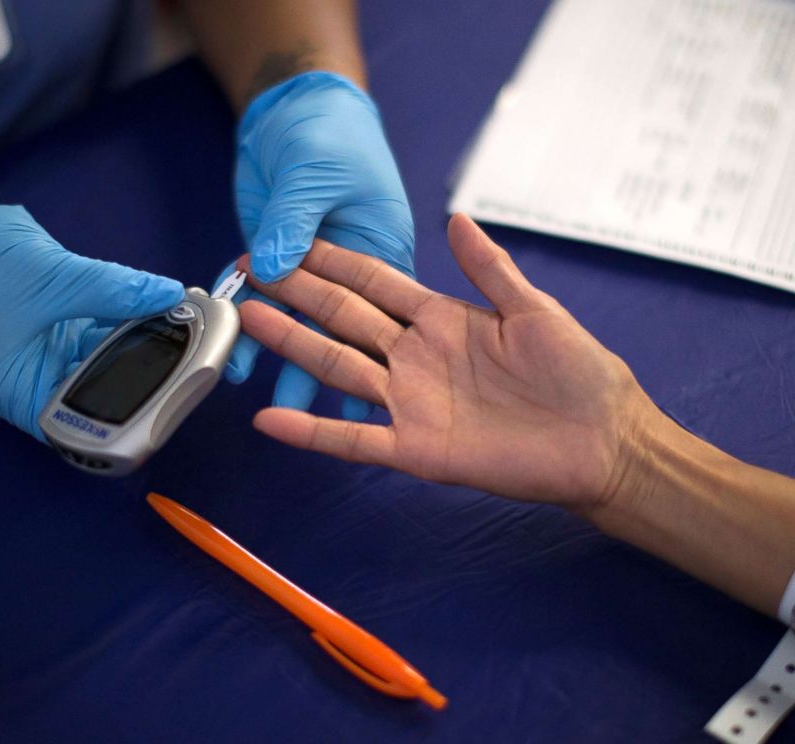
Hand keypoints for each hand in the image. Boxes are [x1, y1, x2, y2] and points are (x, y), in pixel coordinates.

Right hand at [0, 192, 183, 439]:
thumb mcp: (53, 278)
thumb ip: (115, 290)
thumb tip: (169, 296)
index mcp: (15, 391)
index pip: (78, 426)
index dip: (124, 421)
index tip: (168, 404)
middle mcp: (30, 382)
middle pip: (96, 395)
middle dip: (142, 379)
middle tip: (190, 367)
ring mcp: (43, 355)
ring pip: (102, 362)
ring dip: (139, 348)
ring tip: (185, 335)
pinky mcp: (53, 330)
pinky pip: (96, 336)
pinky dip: (124, 326)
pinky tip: (160, 314)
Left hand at [225, 71, 413, 419]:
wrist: (289, 108)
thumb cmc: (329, 132)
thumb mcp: (316, 174)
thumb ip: (295, 222)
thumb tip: (274, 266)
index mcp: (381, 249)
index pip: (381, 314)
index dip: (375, 361)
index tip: (364, 400)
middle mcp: (348, 270)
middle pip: (338, 331)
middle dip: (323, 373)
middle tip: (311, 413)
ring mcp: (307, 269)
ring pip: (294, 323)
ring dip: (277, 355)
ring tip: (262, 394)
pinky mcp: (273, 262)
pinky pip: (258, 299)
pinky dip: (243, 319)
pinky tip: (230, 347)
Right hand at [238, 214, 655, 508]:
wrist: (603, 440)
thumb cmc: (578, 372)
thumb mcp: (534, 308)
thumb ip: (489, 268)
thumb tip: (455, 217)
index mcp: (439, 319)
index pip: (372, 284)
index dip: (331, 262)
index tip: (289, 242)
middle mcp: (414, 357)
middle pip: (343, 319)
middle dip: (298, 294)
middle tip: (250, 272)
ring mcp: (410, 403)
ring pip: (338, 368)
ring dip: (293, 346)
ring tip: (249, 321)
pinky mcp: (414, 448)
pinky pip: (353, 439)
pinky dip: (311, 431)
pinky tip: (270, 419)